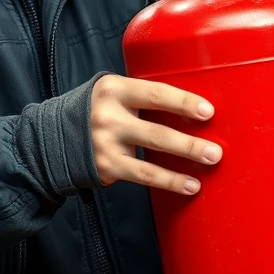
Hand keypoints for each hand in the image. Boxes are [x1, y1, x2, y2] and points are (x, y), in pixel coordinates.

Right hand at [90, 73, 221, 194]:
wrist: (57, 133)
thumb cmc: (99, 109)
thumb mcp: (113, 93)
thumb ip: (143, 96)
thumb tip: (192, 108)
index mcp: (112, 89)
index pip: (154, 94)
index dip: (183, 102)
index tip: (208, 111)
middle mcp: (107, 115)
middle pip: (156, 130)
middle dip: (189, 142)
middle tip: (216, 150)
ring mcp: (105, 142)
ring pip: (152, 154)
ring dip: (184, 159)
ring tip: (210, 161)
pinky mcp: (106, 165)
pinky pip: (145, 175)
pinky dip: (170, 180)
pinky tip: (190, 185)